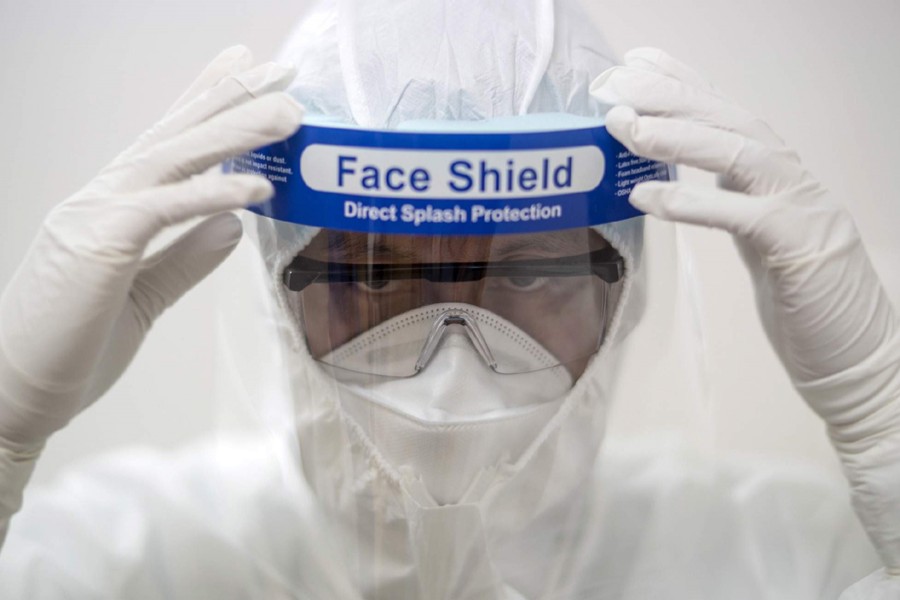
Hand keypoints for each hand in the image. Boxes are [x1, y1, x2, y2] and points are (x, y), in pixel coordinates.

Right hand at [0, 46, 302, 452]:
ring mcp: (98, 215)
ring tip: (285, 113)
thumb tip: (235, 224)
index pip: (169, 143)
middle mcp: (105, 197)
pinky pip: (164, 209)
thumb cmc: (74, 344)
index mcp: (115, 206)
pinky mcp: (99, 245)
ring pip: (175, 158)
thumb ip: (188, 257)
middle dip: (230, 98)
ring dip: (233, 131)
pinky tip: (256, 187)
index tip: (246, 71)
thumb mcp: (146, 294)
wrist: (17, 390)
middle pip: (177, 136)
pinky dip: (211, 194)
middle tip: (280, 72)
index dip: (207, 103)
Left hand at [591, 48, 899, 571]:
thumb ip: (730, 204)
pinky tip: (645, 195)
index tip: (636, 63)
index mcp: (777, 176)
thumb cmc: (804, 301)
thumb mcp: (759, 239)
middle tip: (619, 82)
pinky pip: (741, 215)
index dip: (683, 82)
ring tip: (626, 127)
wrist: (856, 357)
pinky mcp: (797, 248)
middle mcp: (790, 180)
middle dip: (672, 94)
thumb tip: (682, 182)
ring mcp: (799, 208)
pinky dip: (691, 201)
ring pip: (740, 152)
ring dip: (679, 136)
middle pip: (731, 119)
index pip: (727, 115)